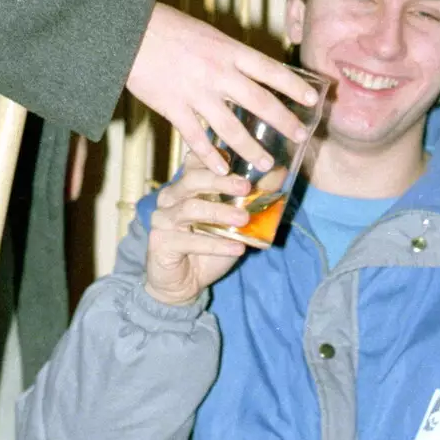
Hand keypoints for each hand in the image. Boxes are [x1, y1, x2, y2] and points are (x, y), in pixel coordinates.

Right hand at [126, 3, 317, 173]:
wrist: (129, 32)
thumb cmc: (169, 28)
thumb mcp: (208, 35)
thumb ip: (229, 55)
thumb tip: (253, 71)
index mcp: (228, 51)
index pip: (271, 71)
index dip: (293, 86)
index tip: (311, 99)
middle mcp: (218, 73)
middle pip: (259, 102)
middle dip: (284, 121)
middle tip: (300, 136)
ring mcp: (196, 93)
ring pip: (231, 128)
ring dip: (251, 148)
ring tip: (266, 162)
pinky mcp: (173, 108)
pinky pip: (196, 138)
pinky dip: (210, 156)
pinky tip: (222, 168)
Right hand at [145, 163, 251, 304]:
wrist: (186, 283)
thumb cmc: (210, 245)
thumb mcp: (233, 221)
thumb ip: (250, 198)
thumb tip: (279, 174)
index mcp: (185, 185)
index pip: (194, 161)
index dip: (213, 156)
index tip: (238, 159)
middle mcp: (170, 197)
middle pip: (192, 179)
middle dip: (221, 181)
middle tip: (246, 188)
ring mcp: (162, 218)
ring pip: (190, 208)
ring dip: (220, 212)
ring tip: (244, 219)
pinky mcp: (160, 242)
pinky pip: (189, 241)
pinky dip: (216, 244)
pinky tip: (237, 247)